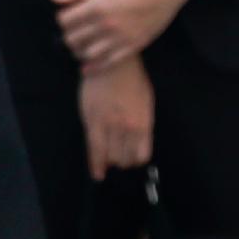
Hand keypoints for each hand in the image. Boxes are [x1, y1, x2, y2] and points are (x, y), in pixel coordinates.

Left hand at [54, 0, 191, 67]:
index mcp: (98, 5)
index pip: (65, 21)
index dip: (63, 17)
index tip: (67, 14)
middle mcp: (108, 25)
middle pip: (74, 39)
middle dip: (69, 34)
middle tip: (74, 29)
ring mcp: (122, 37)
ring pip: (88, 54)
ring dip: (79, 50)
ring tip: (81, 44)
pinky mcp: (135, 45)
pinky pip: (109, 62)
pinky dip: (94, 67)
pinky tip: (86, 67)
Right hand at [79, 55, 153, 179]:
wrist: (113, 64)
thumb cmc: (133, 80)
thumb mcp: (146, 102)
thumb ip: (142, 123)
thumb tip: (138, 143)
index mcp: (144, 123)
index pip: (141, 155)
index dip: (136, 160)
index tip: (132, 159)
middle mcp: (128, 128)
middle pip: (125, 158)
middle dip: (122, 161)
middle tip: (118, 156)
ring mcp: (109, 126)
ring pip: (110, 157)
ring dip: (109, 162)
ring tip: (108, 160)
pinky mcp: (92, 122)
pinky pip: (94, 149)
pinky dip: (95, 165)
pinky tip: (97, 173)